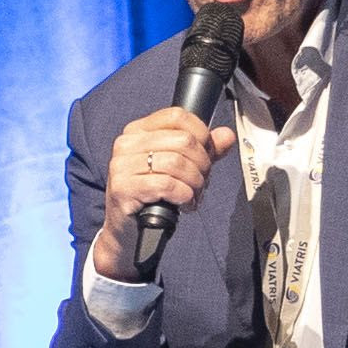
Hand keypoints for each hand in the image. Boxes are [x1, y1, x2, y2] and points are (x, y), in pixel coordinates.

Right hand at [86, 108, 239, 280]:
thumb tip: (227, 136)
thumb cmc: (153, 197)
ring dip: (195, 183)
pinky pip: (166, 184)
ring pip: (177, 163)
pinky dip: (183, 195)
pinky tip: (182, 203)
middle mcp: (126, 144)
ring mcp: (121, 165)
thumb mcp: (180, 169)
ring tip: (193, 195)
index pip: (178, 116)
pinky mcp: (123, 188)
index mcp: (138, 131)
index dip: (202, 135)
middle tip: (201, 182)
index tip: (207, 156)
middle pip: (183, 140)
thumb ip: (203, 150)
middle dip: (202, 164)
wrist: (128, 232)